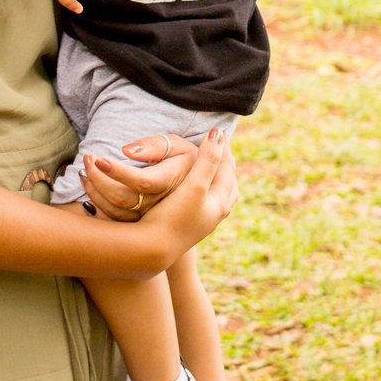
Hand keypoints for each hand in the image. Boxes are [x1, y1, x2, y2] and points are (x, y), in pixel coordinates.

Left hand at [80, 134, 197, 219]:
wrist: (198, 185)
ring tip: (84, 170)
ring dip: (94, 190)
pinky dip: (96, 204)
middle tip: (87, 158)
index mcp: (170, 182)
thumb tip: (127, 150)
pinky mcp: (139, 221)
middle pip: (122, 198)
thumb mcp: (179, 145)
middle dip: (99, 178)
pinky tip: (88, 186)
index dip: (117, 172)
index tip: (98, 158)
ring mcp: (148, 215)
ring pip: (115, 210)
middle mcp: (158, 203)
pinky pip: (113, 218)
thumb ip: (156, 145)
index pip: (141, 181)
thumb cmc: (184, 159)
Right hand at [138, 127, 237, 257]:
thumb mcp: (195, 185)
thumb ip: (208, 160)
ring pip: (215, 192)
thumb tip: (218, 134)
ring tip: (209, 162)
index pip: (227, 168)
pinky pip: (202, 198)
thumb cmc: (174, 216)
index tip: (219, 131)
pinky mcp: (188, 222)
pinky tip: (192, 183)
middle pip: (226, 182)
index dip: (223, 147)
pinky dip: (202, 185)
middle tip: (219, 145)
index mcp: (221, 202)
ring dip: (213, 175)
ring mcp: (202, 219)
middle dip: (223, 162)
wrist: (152, 249)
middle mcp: (215, 212)